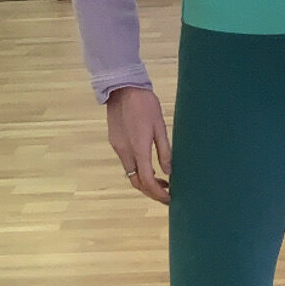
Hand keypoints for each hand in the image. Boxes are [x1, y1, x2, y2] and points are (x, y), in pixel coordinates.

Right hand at [107, 86, 170, 205]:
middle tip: (167, 193)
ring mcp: (117, 147)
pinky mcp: (114, 142)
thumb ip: (165, 151)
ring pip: (130, 174)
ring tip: (161, 181)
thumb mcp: (160, 127)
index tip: (170, 198)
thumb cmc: (145, 104)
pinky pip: (126, 163)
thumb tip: (169, 172)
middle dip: (151, 191)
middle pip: (136, 182)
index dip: (158, 193)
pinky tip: (148, 166)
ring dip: (144, 181)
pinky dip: (138, 171)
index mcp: (138, 148)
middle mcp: (124, 152)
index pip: (147, 180)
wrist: (123, 87)